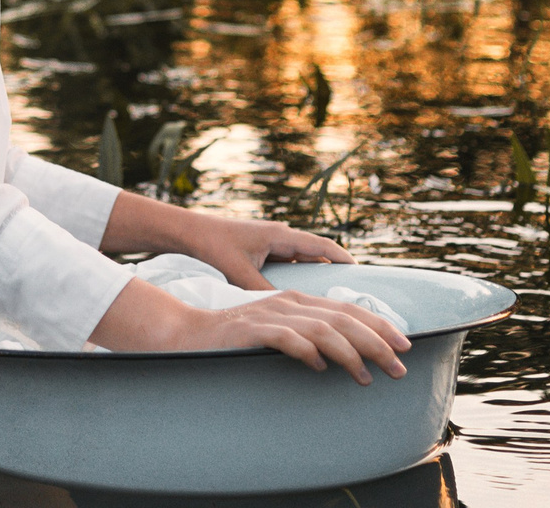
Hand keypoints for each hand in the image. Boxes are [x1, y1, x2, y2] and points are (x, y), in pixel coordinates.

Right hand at [88, 278, 409, 384]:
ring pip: (322, 330)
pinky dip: (307, 353)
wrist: (187, 334)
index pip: (347, 309)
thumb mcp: (277, 331)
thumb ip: (307, 336)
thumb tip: (345, 356)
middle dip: (376, 342)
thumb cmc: (236, 338)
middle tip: (399, 367)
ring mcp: (269, 314)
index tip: (405, 345)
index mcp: (297, 300)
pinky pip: (286, 340)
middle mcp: (288, 302)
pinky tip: (321, 369)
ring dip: (350, 354)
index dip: (378, 325)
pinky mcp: (251, 330)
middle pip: (343, 318)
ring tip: (366, 377)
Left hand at [166, 210, 352, 289]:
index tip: (363, 277)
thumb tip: (286, 315)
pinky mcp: (259, 250)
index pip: (323, 246)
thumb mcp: (239, 273)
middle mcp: (279, 236)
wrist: (186, 233)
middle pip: (317, 253)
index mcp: (280, 236)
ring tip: (333, 297)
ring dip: (317, 274)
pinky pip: (288, 263)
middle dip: (336, 271)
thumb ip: (263, 292)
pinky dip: (299, 275)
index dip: (345, 261)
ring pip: (303, 259)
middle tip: (353, 293)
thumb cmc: (212, 248)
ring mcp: (270, 242)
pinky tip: (302, 294)